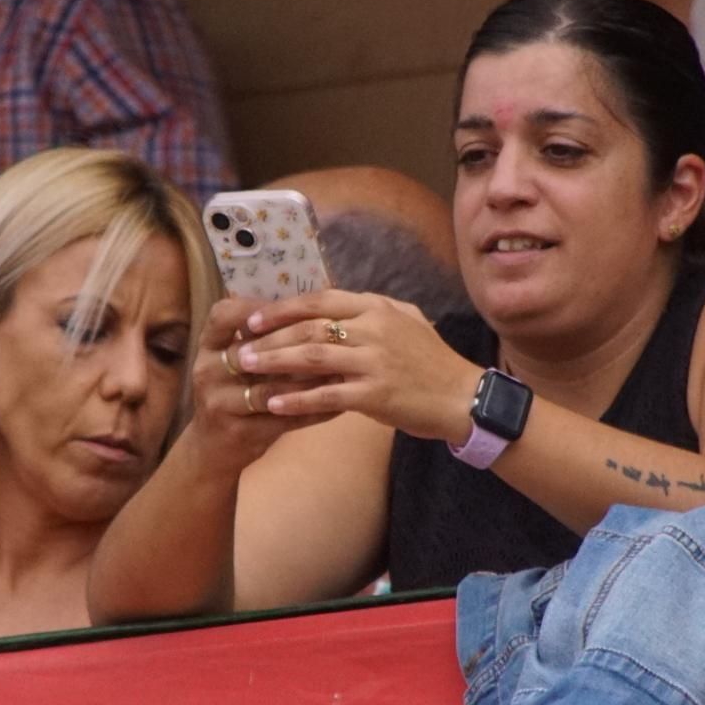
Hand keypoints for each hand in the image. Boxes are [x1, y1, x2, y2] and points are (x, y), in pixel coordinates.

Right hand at [189, 298, 336, 468]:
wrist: (214, 448)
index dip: (258, 308)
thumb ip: (262, 337)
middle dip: (294, 345)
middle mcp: (207, 372)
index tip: (295, 309)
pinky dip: (312, 411)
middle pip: (251, 351)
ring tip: (342, 373)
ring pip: (270, 388)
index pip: (224, 314)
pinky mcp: (238, 432)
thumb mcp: (237, 362)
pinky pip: (283, 420)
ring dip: (309, 381)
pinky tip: (338, 405)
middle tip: (334, 338)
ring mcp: (220, 404)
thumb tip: (312, 304)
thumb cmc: (235, 394)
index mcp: (208, 347)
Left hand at [239, 290, 481, 442]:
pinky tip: (273, 404)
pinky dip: (296, 400)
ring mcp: (375, 361)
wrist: (463, 397)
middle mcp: (374, 328)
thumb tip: (335, 305)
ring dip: (275, 363)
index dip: (283, 308)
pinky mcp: (376, 394)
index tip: (255, 317)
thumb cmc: (433, 361)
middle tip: (241, 346)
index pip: (320, 300)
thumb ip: (372, 311)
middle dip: (271, 337)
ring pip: (312, 357)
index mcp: (378, 307)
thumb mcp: (407, 321)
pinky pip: (326, 395)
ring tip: (248, 369)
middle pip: (310, 327)